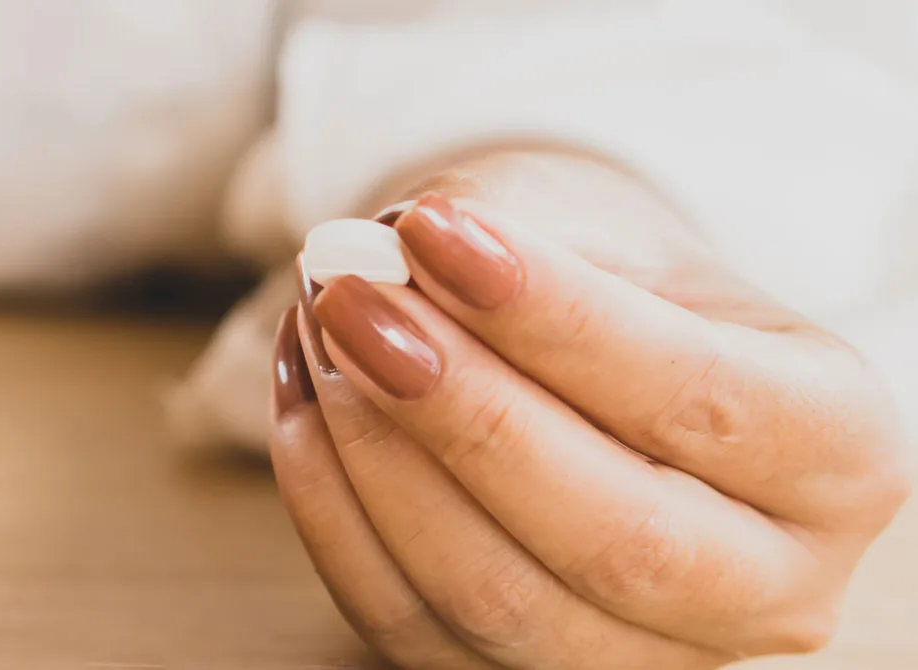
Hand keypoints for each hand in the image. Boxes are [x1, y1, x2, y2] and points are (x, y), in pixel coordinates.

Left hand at [269, 171, 910, 666]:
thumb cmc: (617, 283)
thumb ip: (513, 239)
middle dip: (458, 410)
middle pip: (611, 535)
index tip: (432, 232)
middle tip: (350, 295)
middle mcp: (772, 583)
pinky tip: (305, 396)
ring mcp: (651, 656)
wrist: (598, 357)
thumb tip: (383, 262)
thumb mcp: (600, 229)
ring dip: (377, 457)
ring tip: (321, 327)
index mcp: (840, 452)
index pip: (700, 399)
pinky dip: (334, 508)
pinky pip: (406, 623)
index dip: (555, 319)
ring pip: (496, 601)